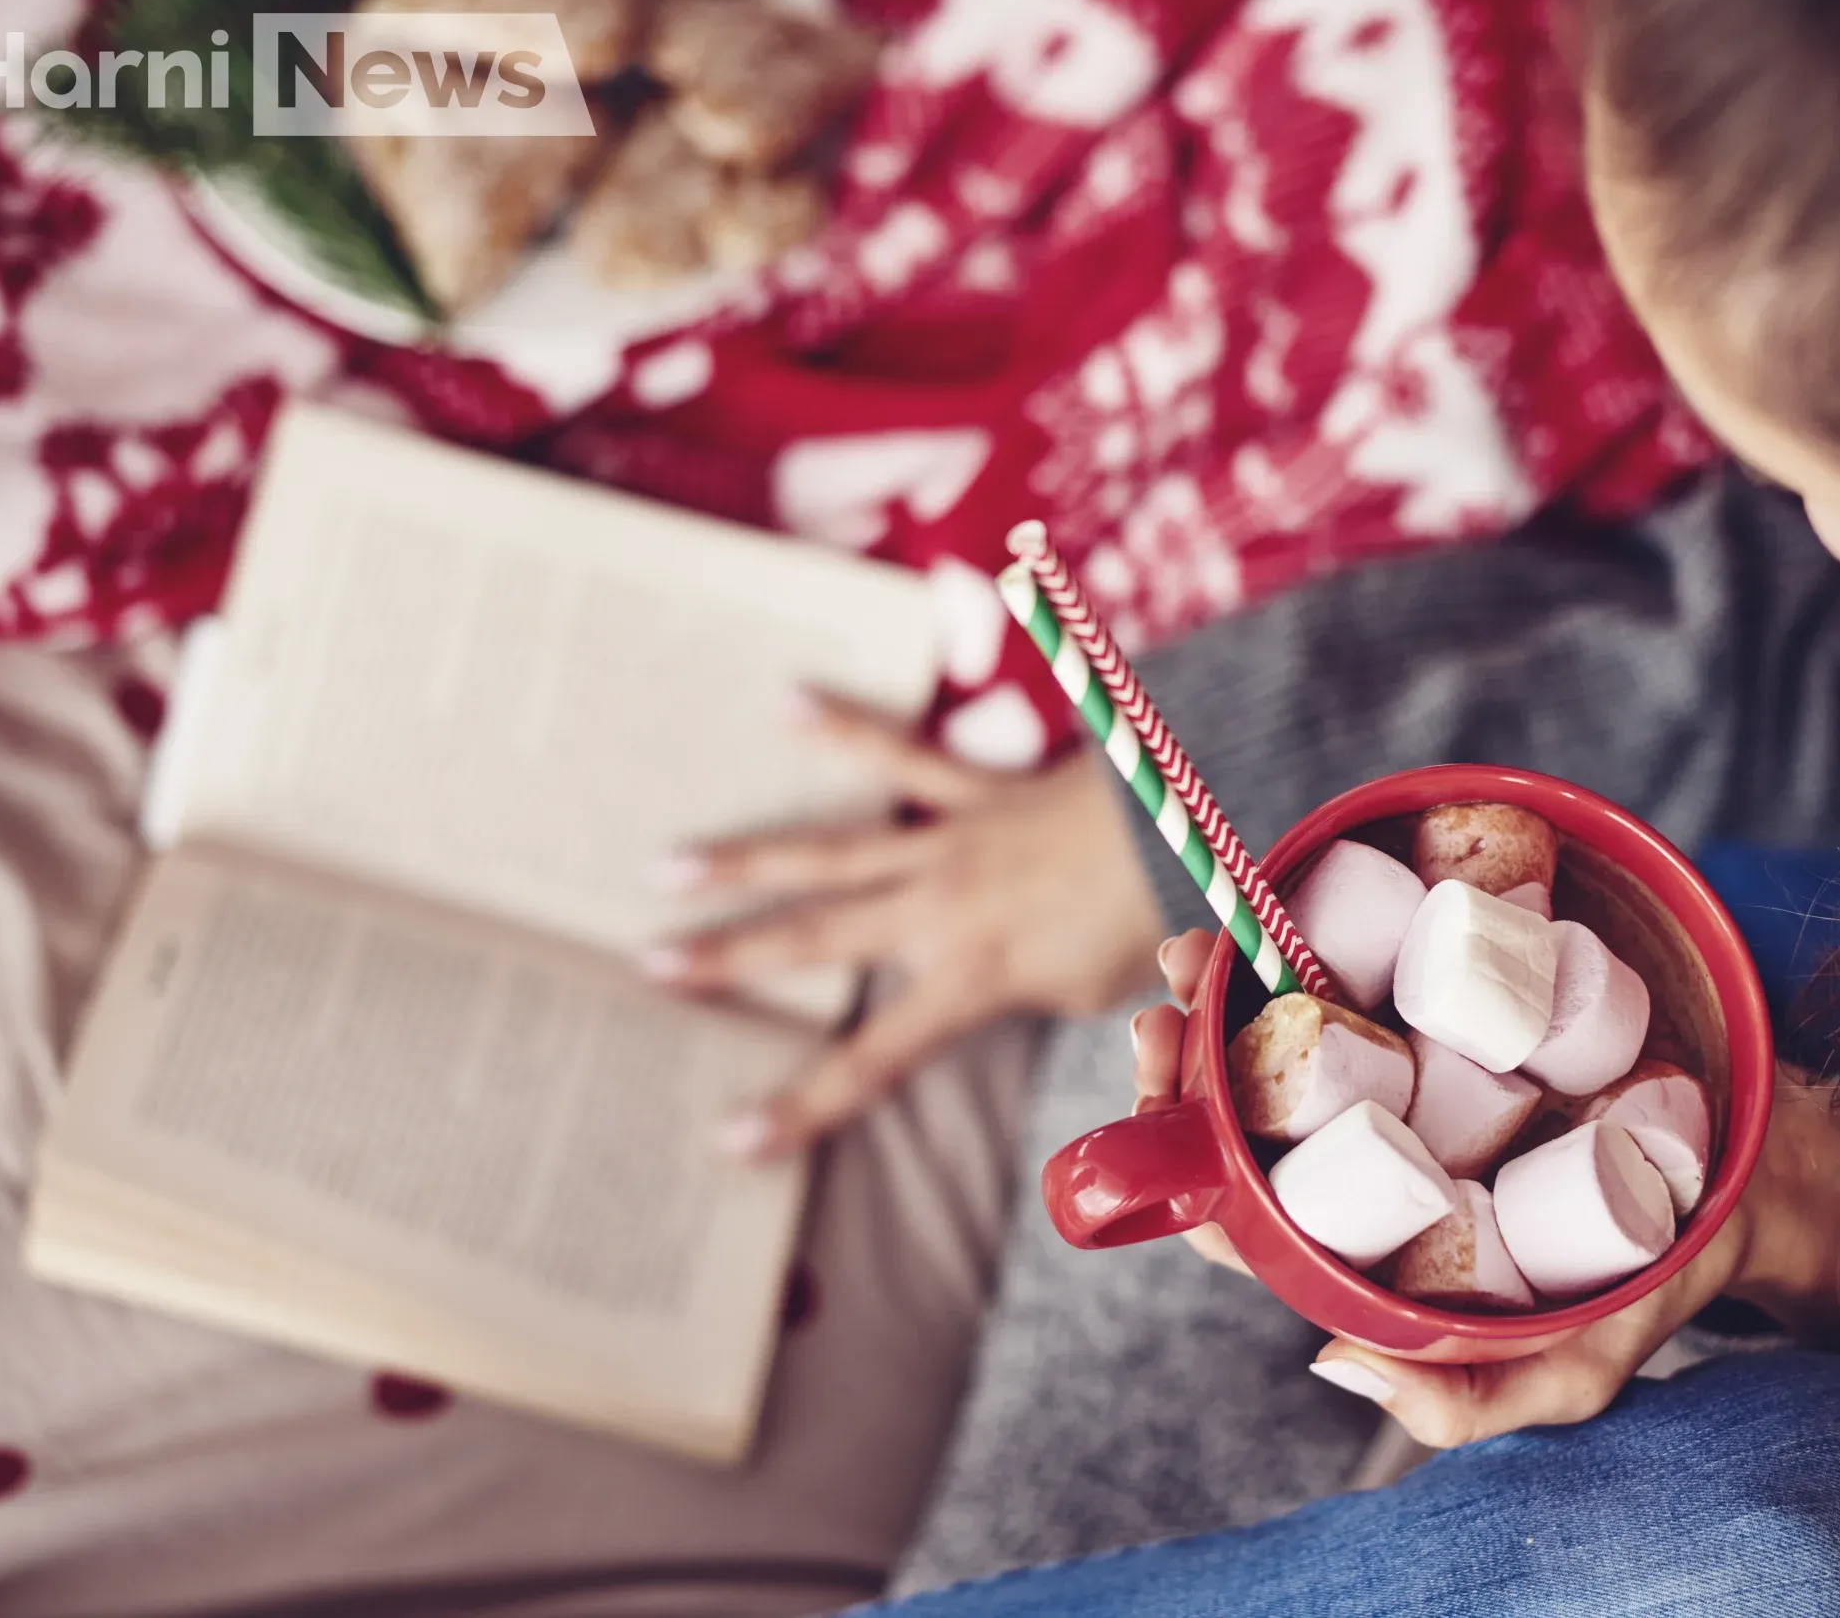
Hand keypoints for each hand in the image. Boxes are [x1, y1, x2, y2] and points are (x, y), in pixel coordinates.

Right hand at [653, 692, 1166, 1158]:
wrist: (1193, 819)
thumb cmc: (1160, 919)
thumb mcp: (1107, 999)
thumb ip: (1055, 1005)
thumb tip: (1045, 1007)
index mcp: (970, 977)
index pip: (871, 1060)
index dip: (800, 1106)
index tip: (731, 1140)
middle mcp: (938, 909)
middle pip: (813, 939)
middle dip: (727, 960)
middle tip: (647, 966)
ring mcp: (950, 841)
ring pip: (826, 850)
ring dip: (744, 860)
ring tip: (668, 865)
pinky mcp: (976, 789)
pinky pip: (899, 754)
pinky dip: (843, 726)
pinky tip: (785, 699)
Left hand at [1133, 929, 1839, 1445]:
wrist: (1751, 1175)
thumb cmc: (1642, 1284)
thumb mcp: (1572, 1368)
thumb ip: (1470, 1397)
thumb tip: (1328, 1364)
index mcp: (1371, 1244)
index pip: (1246, 1218)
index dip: (1186, 1168)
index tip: (1163, 1109)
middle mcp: (1372, 1157)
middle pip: (1245, 1114)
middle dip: (1185, 1062)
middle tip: (1167, 1008)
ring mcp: (1407, 1077)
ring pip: (1289, 1036)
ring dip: (1228, 986)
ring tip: (1199, 947)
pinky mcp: (1453, 1008)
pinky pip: (1370, 969)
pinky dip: (1316, 936)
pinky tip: (1280, 908)